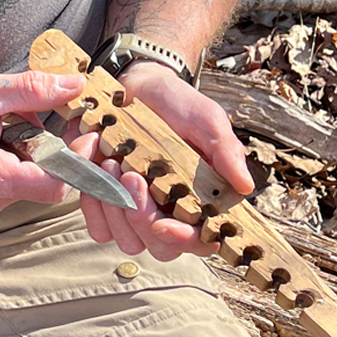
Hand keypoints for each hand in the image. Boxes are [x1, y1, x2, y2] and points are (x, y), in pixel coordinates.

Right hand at [0, 69, 88, 220]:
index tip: (86, 131)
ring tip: (3, 116)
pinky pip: (8, 178)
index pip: (57, 185)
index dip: (80, 160)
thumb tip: (74, 85)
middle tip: (35, 111)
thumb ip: (33, 91)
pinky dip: (11, 153)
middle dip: (48, 144)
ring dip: (28, 146)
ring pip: (27, 177)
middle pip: (44, 181)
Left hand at [65, 61, 253, 259]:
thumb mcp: (207, 121)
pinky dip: (91, 198)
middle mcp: (170, 213)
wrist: (135, 88)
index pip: (200, 241)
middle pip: (159, 248)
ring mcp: (136, 212)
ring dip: (115, 207)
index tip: (164, 225)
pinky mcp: (105, 204)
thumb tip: (245, 186)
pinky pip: (97, 225)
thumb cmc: (178, 108)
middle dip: (142, 218)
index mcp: (201, 201)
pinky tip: (94, 166)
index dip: (184, 241)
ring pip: (126, 240)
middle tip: (132, 175)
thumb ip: (224, 151)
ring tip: (113, 162)